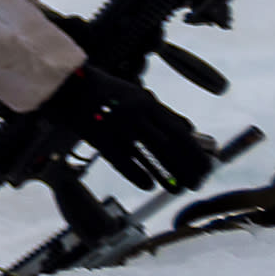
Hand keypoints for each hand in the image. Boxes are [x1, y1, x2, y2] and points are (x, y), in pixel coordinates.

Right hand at [52, 60, 213, 192]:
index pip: (179, 132)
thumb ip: (162, 112)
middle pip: (169, 147)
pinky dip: (138, 175)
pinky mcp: (100, 138)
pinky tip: (148, 184)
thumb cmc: (105, 90)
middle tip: (197, 183)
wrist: (66, 85)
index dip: (196, 152)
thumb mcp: (137, 95)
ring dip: (167, 175)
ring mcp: (117, 127)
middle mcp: (135, 114)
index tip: (207, 167)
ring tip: (178, 190)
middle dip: (187, 168)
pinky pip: (123, 161)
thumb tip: (189, 128)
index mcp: (147, 103)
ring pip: (150, 156)